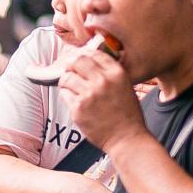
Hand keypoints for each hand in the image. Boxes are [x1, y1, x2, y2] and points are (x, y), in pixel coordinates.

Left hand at [58, 38, 144, 153]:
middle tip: (70, 71)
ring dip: (66, 81)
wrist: (127, 139)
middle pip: (77, 61)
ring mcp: (89, 94)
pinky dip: (66, 95)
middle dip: (71, 65)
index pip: (94, 53)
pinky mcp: (78, 108)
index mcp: (117, 73)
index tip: (80, 59)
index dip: (84, 55)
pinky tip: (74, 101)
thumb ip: (109, 74)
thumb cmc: (128, 116)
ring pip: (67, 77)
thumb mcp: (125, 86)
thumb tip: (90, 64)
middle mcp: (103, 81)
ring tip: (71, 88)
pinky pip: (64, 94)